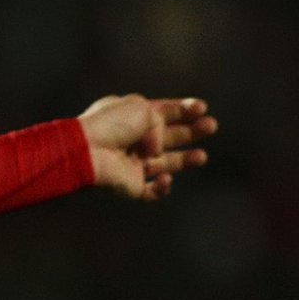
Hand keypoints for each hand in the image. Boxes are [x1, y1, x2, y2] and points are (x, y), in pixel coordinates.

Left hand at [79, 95, 216, 201]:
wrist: (87, 150)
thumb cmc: (111, 125)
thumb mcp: (140, 108)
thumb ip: (160, 121)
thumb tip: (159, 146)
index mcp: (133, 118)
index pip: (164, 112)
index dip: (184, 110)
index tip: (201, 107)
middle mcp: (134, 141)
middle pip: (170, 137)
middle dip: (192, 132)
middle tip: (211, 126)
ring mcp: (133, 165)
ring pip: (166, 164)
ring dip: (186, 161)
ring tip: (202, 157)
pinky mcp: (131, 187)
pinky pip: (153, 191)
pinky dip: (163, 187)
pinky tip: (165, 178)